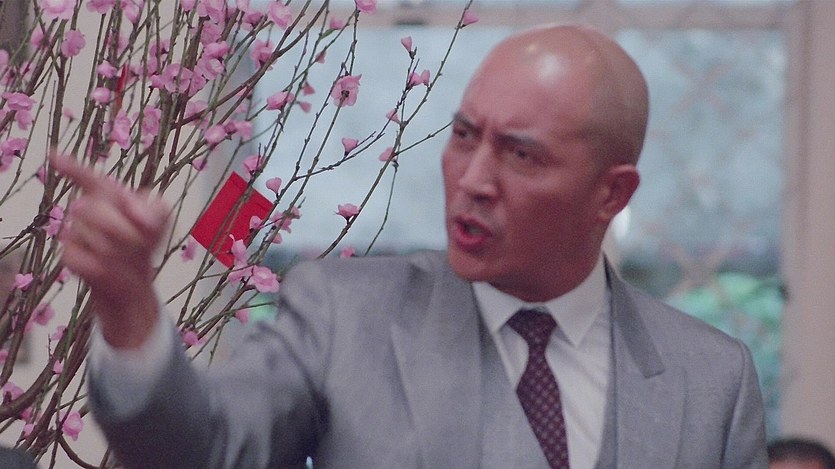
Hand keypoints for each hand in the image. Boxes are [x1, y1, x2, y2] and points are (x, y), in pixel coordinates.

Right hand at [51, 153, 169, 348]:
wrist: (135, 277)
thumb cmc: (144, 241)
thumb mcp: (161, 221)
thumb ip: (157, 209)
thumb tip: (136, 213)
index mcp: (107, 195)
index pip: (88, 177)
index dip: (72, 167)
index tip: (55, 155)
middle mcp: (86, 209)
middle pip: (96, 210)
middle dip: (124, 229)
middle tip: (141, 241)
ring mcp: (74, 232)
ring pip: (94, 237)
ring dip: (120, 250)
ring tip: (130, 254)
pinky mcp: (70, 256)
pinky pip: (86, 259)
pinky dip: (106, 267)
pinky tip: (114, 267)